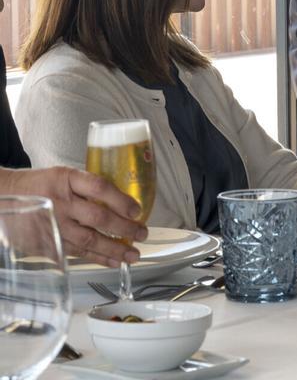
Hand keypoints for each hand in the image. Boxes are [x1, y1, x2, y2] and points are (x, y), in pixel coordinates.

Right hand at [0, 167, 146, 266]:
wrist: (0, 197)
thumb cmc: (38, 185)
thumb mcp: (61, 176)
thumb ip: (86, 187)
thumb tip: (122, 201)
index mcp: (65, 180)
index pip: (99, 188)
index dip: (122, 200)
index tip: (138, 211)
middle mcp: (60, 202)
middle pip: (98, 216)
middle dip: (125, 228)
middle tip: (142, 234)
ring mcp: (53, 225)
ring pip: (89, 240)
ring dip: (115, 249)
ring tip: (133, 255)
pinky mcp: (46, 243)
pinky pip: (76, 253)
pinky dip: (97, 258)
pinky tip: (112, 261)